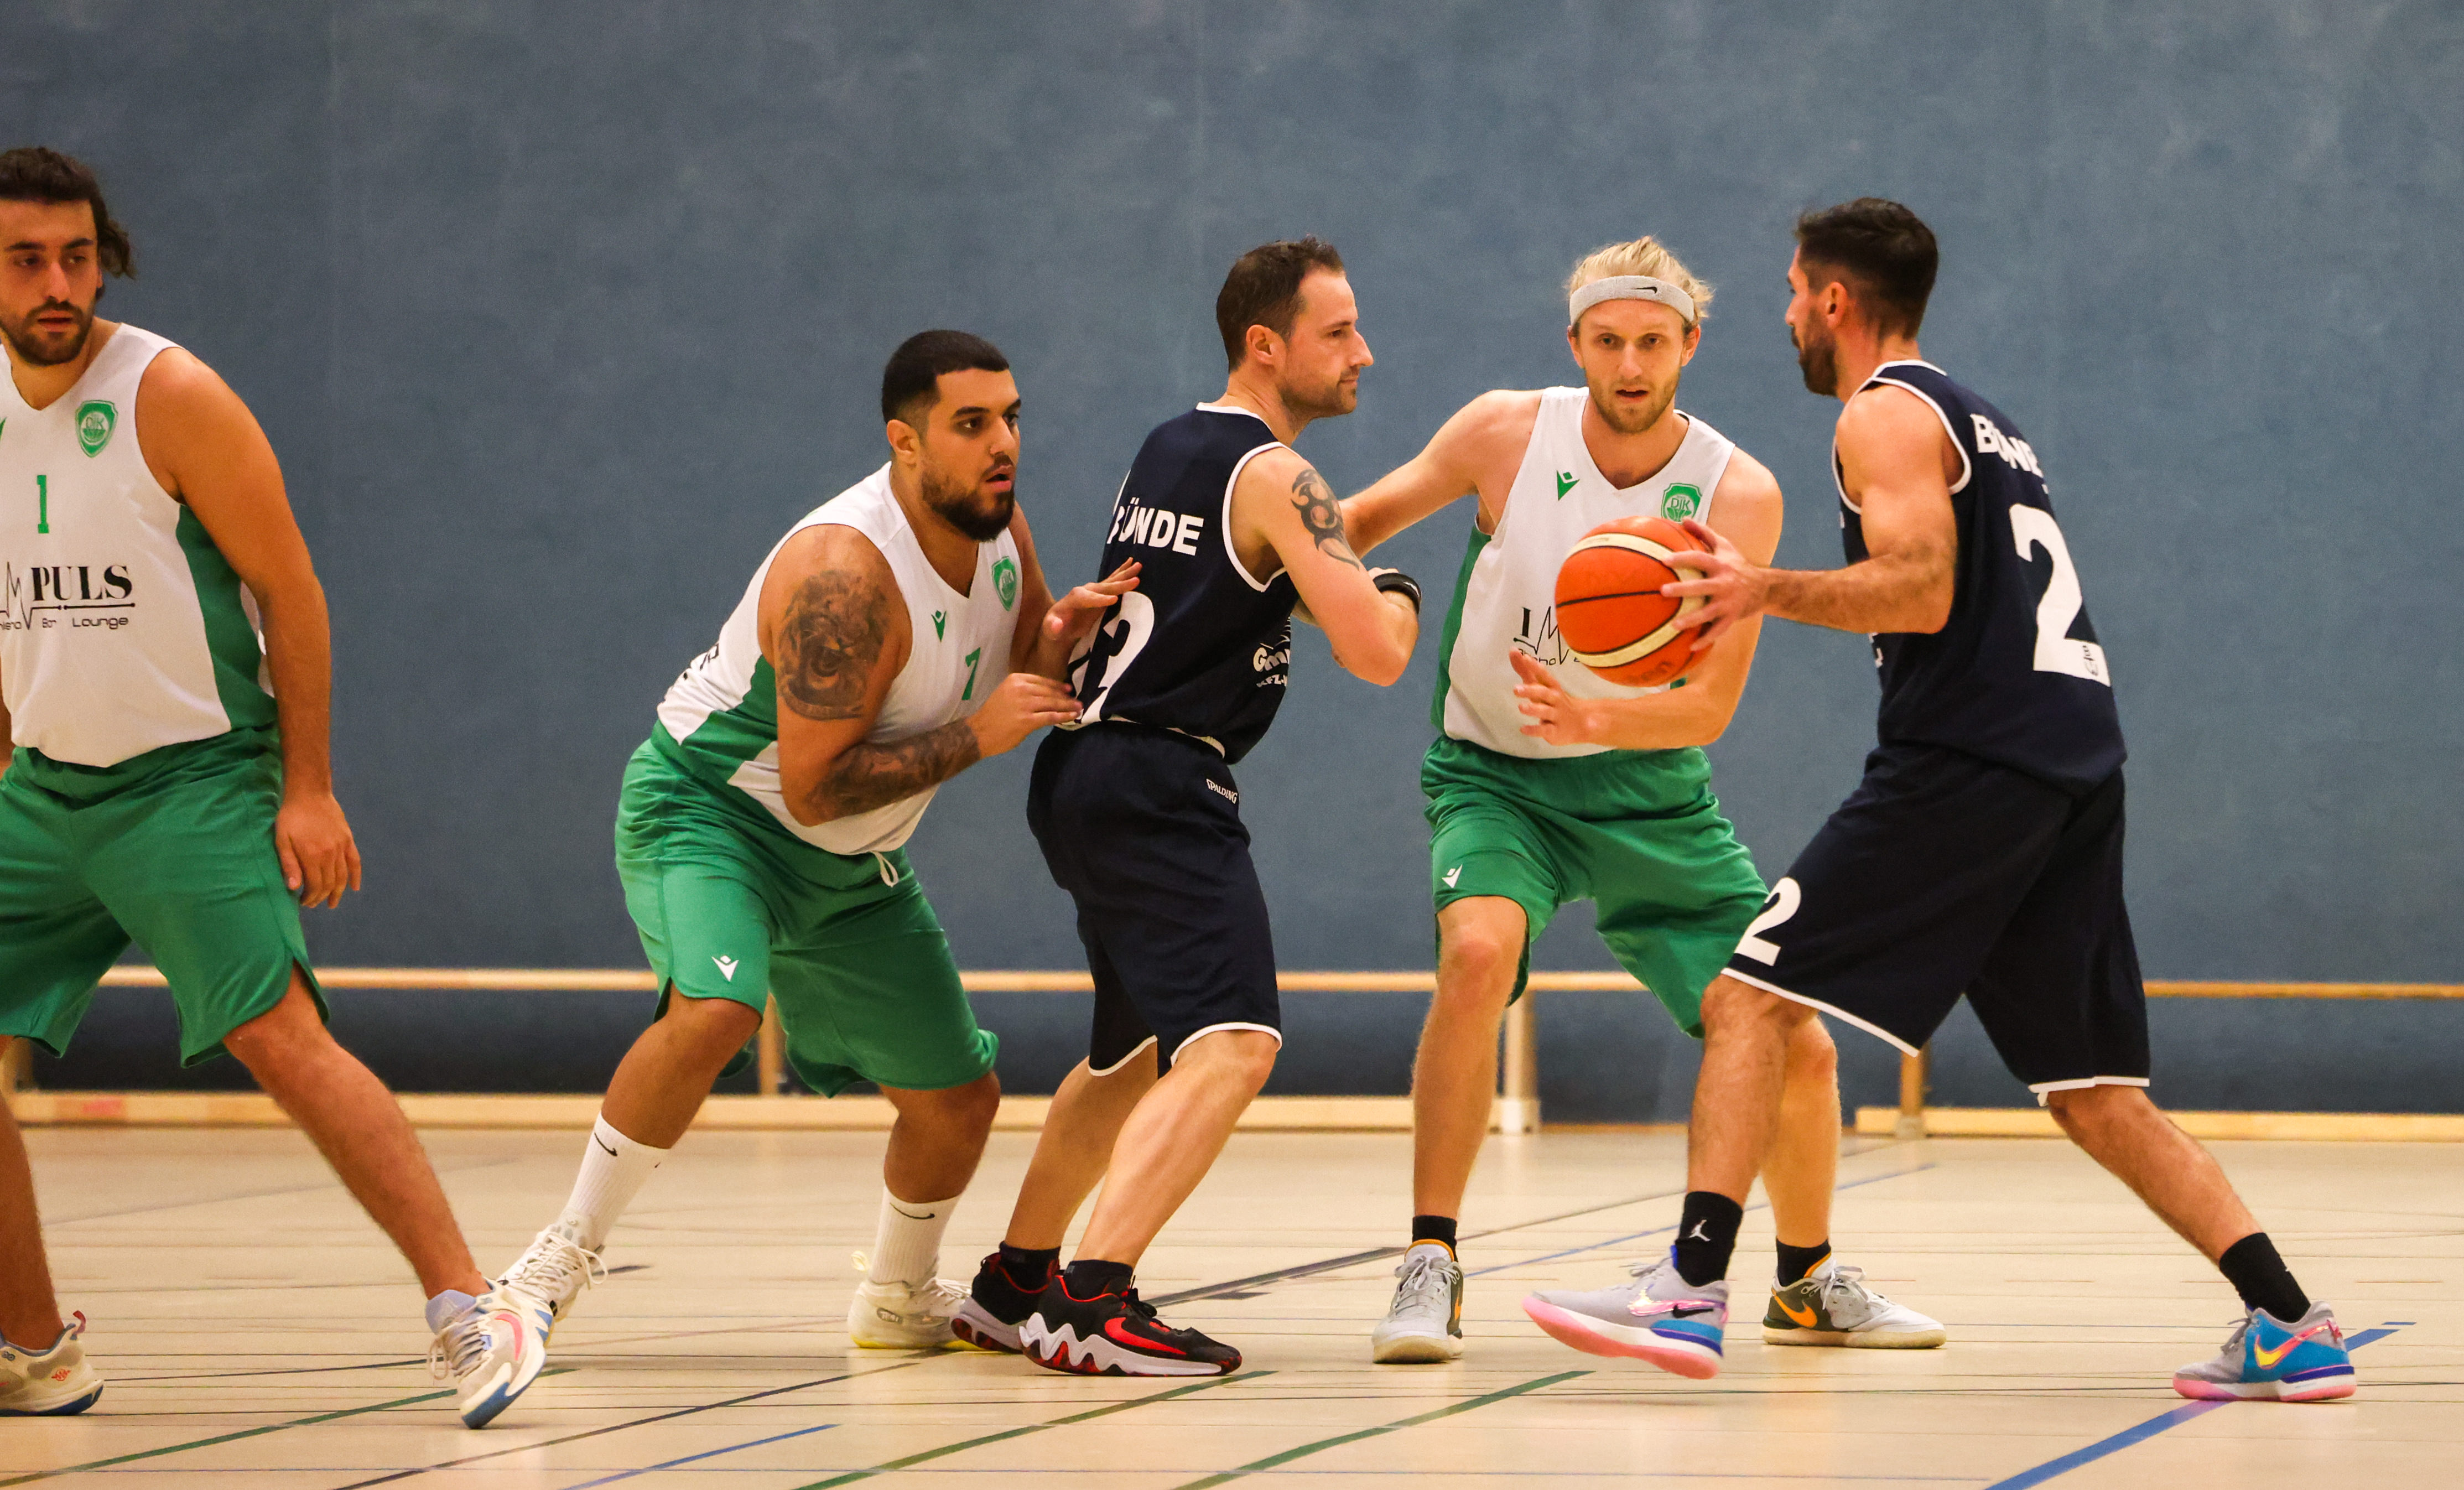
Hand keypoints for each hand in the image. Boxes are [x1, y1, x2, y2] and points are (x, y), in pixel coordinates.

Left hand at [276, 790, 361, 908]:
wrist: (309, 792)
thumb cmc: (291, 816)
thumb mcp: (282, 839)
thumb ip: (289, 864)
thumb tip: (294, 887)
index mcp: (312, 855)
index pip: (315, 885)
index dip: (310, 897)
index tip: (303, 902)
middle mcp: (330, 854)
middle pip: (329, 883)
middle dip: (321, 897)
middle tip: (313, 903)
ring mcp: (341, 847)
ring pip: (342, 876)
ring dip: (337, 892)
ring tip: (332, 902)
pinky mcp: (348, 840)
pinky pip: (355, 862)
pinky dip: (356, 876)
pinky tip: (354, 887)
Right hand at [966, 671, 1083, 756]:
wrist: (978, 732)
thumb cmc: (992, 714)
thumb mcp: (1006, 693)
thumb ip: (1024, 692)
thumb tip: (1047, 695)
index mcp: (1015, 680)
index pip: (1042, 681)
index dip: (1057, 685)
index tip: (1068, 689)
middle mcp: (1021, 689)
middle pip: (1049, 691)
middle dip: (1065, 696)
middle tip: (1077, 700)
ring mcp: (1025, 704)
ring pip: (1052, 703)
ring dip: (1068, 706)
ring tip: (1078, 708)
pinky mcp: (1028, 720)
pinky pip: (1051, 716)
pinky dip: (1064, 716)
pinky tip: (1072, 716)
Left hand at [1042, 559, 1140, 651]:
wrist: (1058, 625)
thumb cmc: (1054, 629)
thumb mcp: (1050, 630)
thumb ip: (1052, 627)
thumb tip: (1057, 625)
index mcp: (1074, 599)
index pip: (1089, 599)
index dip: (1100, 600)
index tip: (1114, 600)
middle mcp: (1085, 591)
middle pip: (1103, 587)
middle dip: (1119, 584)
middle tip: (1136, 580)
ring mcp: (1093, 591)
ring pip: (1110, 582)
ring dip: (1125, 574)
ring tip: (1138, 566)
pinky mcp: (1100, 594)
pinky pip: (1112, 582)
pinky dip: (1122, 573)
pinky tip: (1131, 564)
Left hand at [1509, 651, 1600, 746]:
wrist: (1581, 723)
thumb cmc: (1555, 701)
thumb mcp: (1542, 686)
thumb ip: (1526, 670)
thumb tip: (1512, 651)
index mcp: (1552, 687)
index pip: (1545, 675)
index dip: (1535, 667)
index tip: (1525, 658)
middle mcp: (1555, 700)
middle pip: (1544, 693)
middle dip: (1531, 690)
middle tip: (1515, 689)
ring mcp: (1556, 715)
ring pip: (1545, 711)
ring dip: (1534, 709)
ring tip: (1521, 707)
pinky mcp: (1554, 731)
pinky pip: (1544, 730)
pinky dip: (1534, 730)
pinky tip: (1523, 729)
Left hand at [1659, 518, 1769, 649]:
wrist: (1765, 587)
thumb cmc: (1737, 564)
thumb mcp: (1725, 546)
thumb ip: (1704, 532)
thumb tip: (1683, 518)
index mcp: (1720, 565)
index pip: (1699, 559)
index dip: (1682, 559)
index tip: (1664, 560)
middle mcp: (1724, 583)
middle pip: (1702, 587)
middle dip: (1683, 590)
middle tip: (1663, 591)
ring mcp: (1728, 602)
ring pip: (1709, 613)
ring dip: (1692, 620)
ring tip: (1673, 626)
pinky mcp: (1732, 617)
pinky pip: (1718, 630)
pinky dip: (1705, 639)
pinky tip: (1690, 647)